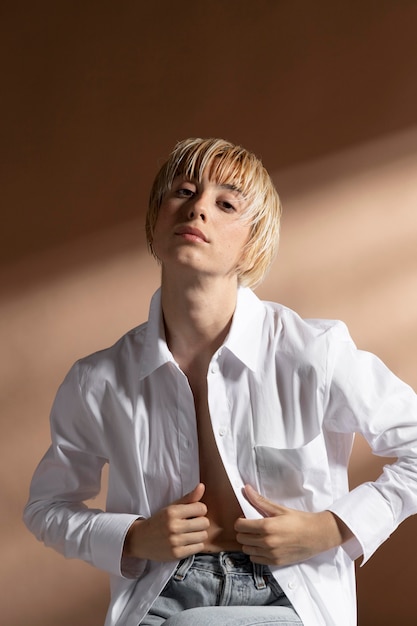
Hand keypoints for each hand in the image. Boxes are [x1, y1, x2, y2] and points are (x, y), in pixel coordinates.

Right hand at [123, 483, 209, 561]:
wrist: (141, 540)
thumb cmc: (159, 521)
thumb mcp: (171, 507)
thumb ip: (189, 498)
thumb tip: (202, 486)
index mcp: (172, 512)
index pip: (201, 508)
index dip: (199, 510)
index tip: (193, 513)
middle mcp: (173, 526)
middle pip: (204, 523)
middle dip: (200, 522)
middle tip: (192, 523)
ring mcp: (175, 541)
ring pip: (203, 536)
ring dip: (199, 534)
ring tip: (189, 533)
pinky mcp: (177, 554)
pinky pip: (198, 547)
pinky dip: (195, 545)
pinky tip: (187, 542)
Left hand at [234, 484, 351, 565]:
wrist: (317, 535)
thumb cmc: (299, 520)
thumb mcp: (280, 509)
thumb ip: (260, 501)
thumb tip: (246, 489)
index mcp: (267, 526)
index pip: (240, 526)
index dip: (241, 521)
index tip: (246, 519)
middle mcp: (267, 542)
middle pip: (241, 538)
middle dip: (244, 531)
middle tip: (252, 526)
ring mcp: (271, 554)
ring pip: (247, 550)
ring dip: (249, 542)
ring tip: (258, 536)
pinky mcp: (276, 563)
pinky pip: (256, 560)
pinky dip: (256, 553)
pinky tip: (264, 546)